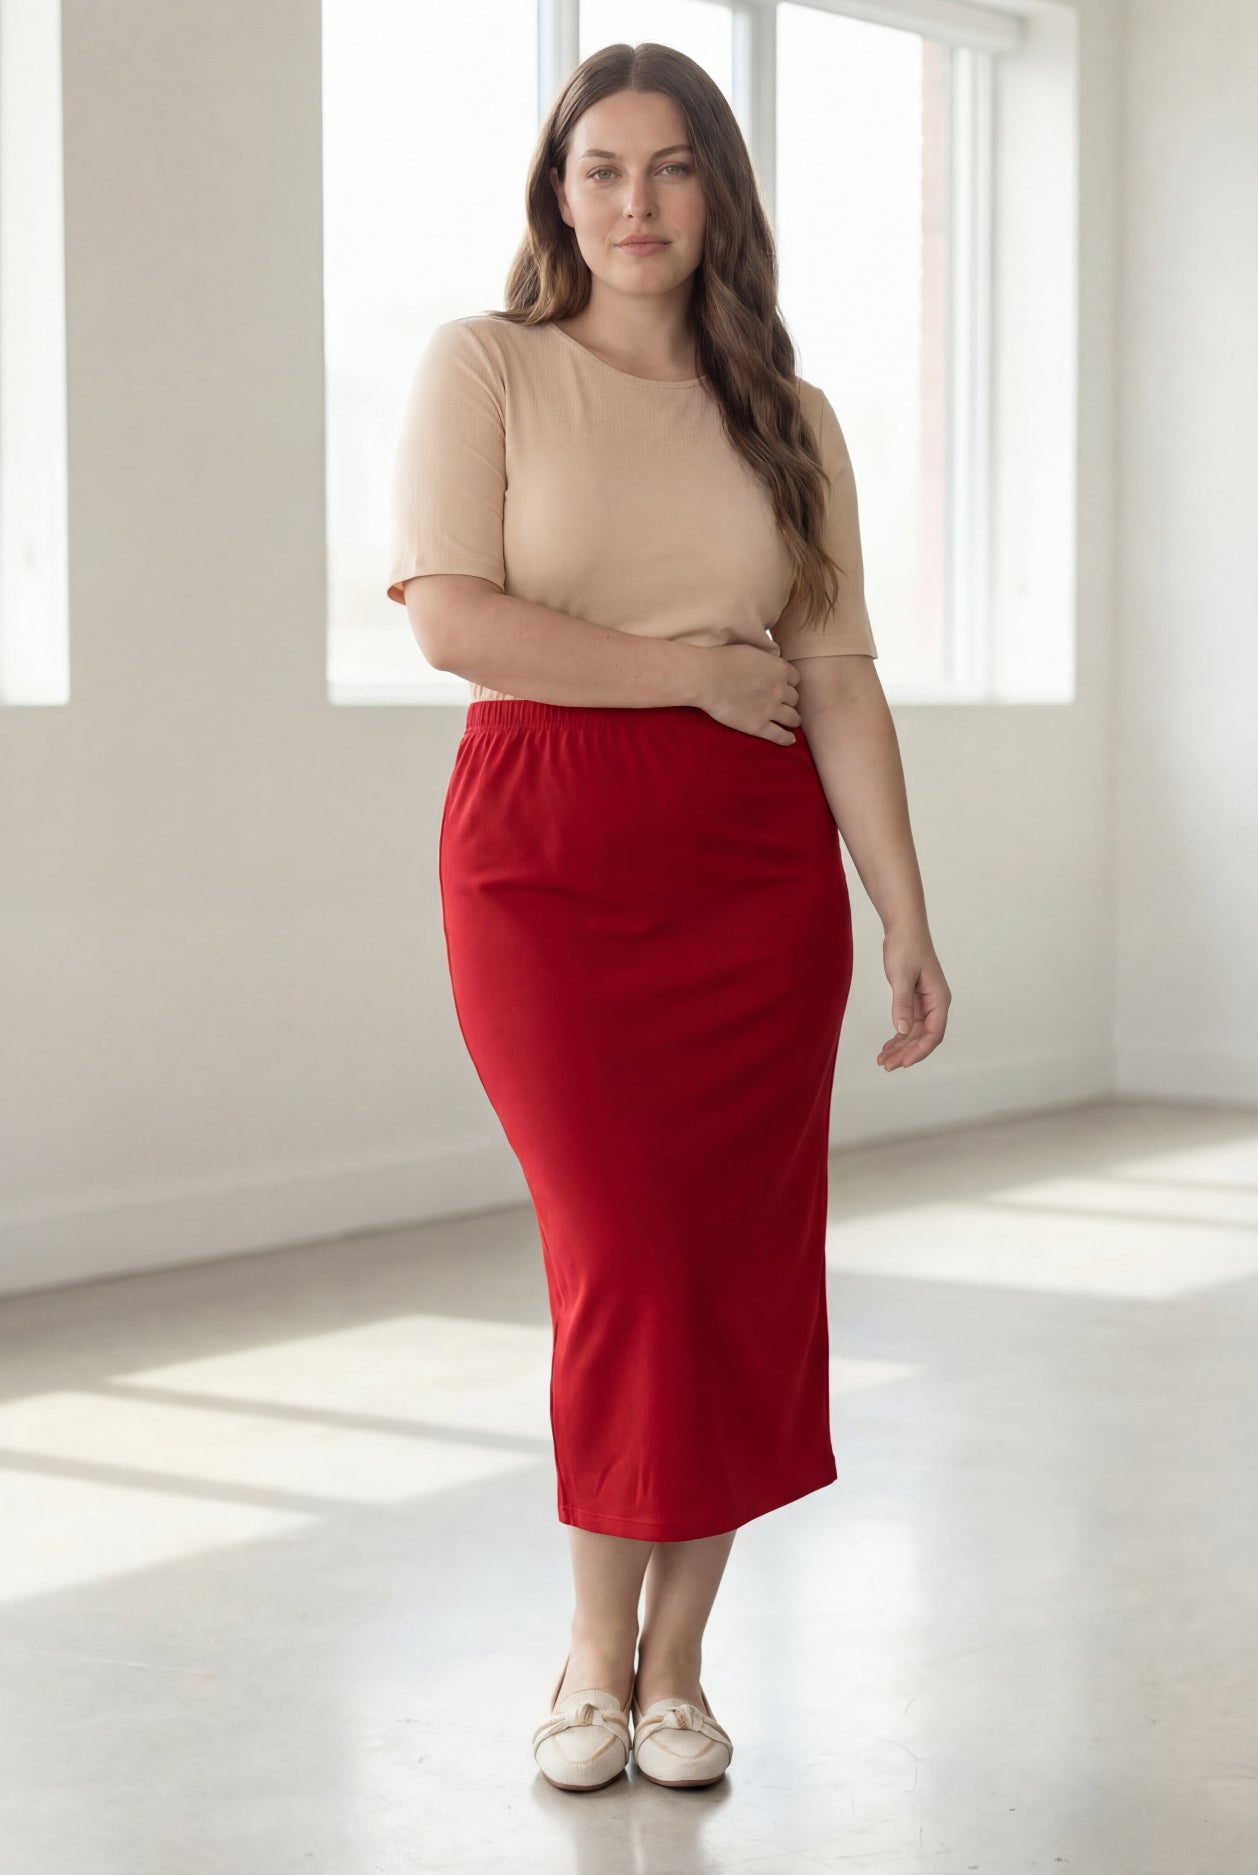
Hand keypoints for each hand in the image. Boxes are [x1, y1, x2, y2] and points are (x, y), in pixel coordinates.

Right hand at [694, 643, 802, 744]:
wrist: (706, 678)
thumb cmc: (724, 660)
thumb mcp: (753, 652)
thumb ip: (767, 661)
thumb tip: (771, 666)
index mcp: (779, 669)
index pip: (795, 679)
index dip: (789, 683)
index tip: (783, 686)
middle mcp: (780, 690)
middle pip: (794, 698)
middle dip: (788, 700)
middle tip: (782, 703)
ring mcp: (770, 709)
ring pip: (792, 717)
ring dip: (792, 719)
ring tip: (791, 721)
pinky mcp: (758, 726)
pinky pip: (779, 735)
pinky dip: (787, 738)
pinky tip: (790, 739)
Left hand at [877, 930, 950, 1070]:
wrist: (904, 927)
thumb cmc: (906, 947)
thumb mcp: (902, 976)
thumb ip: (902, 1005)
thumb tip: (903, 1031)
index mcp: (939, 998)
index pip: (934, 1033)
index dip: (920, 1051)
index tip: (903, 1063)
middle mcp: (935, 1003)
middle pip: (924, 1037)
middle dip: (906, 1053)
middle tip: (886, 1065)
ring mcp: (925, 1002)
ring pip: (915, 1033)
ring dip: (900, 1047)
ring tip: (882, 1060)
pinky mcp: (915, 999)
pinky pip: (909, 1023)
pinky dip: (898, 1036)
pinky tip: (887, 1046)